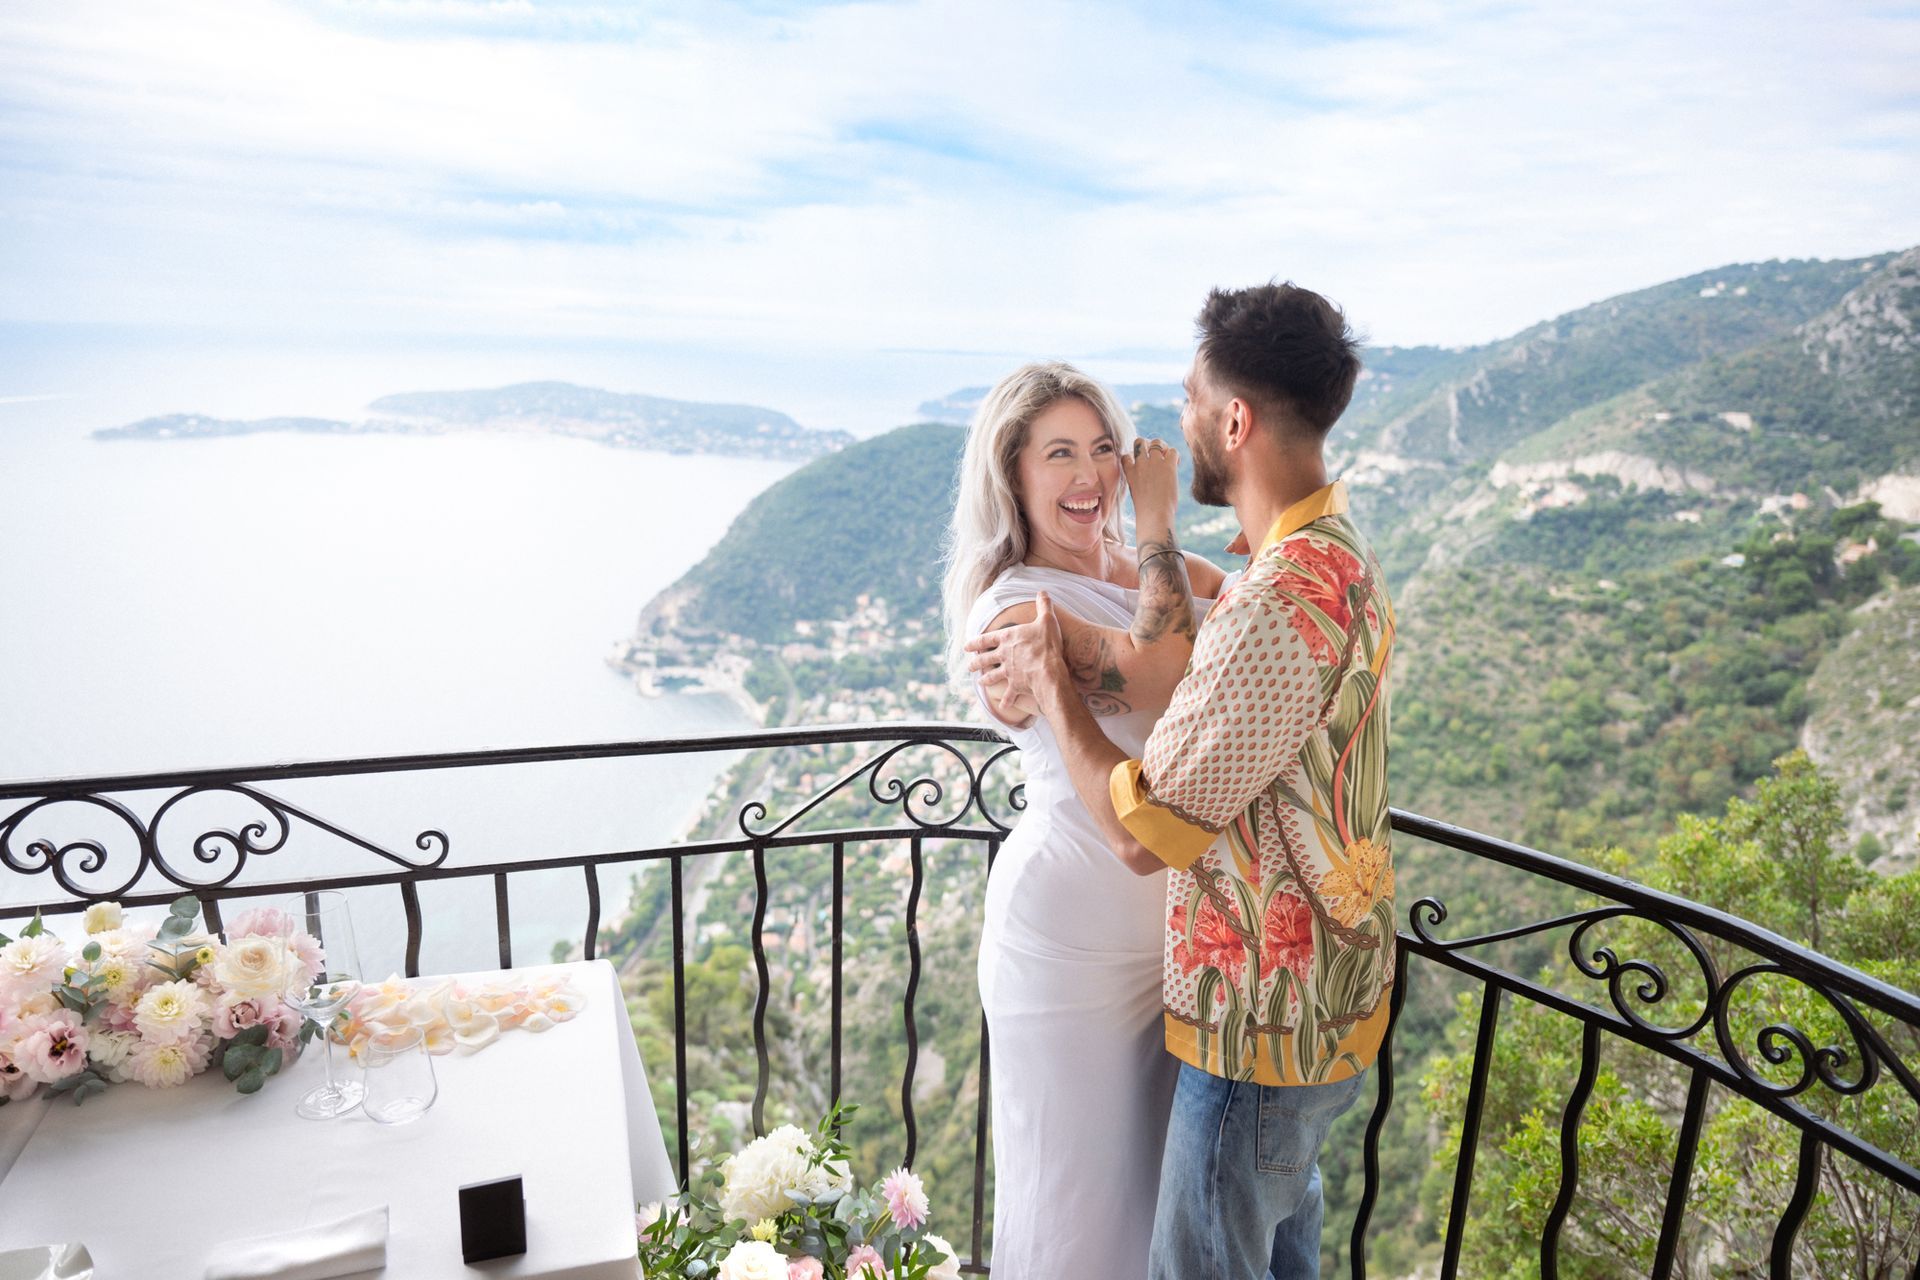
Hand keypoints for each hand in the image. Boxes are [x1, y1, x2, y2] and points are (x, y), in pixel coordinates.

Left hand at [964, 591, 1069, 714]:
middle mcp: (1004, 655)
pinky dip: (1006, 701)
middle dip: (976, 663)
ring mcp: (1008, 671)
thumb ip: (1043, 606)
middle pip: (985, 659)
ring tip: (980, 683)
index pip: (986, 639)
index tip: (966, 646)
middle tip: (969, 666)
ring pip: (992, 676)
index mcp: (1007, 638)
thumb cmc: (1046, 644)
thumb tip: (1042, 592)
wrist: (1048, 670)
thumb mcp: (1047, 620)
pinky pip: (1009, 694)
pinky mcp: (1016, 685)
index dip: (975, 642)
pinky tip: (1003, 706)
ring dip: (986, 680)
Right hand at [1121, 437, 1180, 536]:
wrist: (1154, 514)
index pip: (1126, 456)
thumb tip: (1150, 482)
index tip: (1141, 466)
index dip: (1134, 458)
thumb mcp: (1136, 495)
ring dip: (1163, 447)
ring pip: (1156, 442)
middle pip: (1139, 441)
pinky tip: (1176, 466)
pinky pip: (1173, 450)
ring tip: (1167, 459)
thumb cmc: (1146, 511)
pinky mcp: (1168, 465)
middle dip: (1147, 445)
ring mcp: (1153, 463)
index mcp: (1129, 472)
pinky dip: (1175, 456)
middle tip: (1156, 456)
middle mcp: (1140, 464)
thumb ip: (1140, 483)